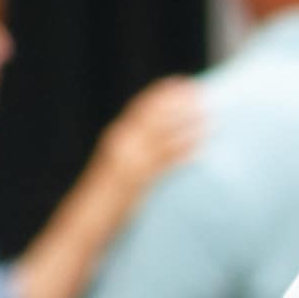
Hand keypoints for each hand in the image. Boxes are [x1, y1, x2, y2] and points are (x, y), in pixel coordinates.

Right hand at [90, 76, 206, 186]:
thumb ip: (133, 147)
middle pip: (154, 118)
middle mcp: (123, 144)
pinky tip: (202, 151)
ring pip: (163, 138)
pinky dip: (183, 155)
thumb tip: (156, 136)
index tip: (177, 81)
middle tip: (199, 91)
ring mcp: (130, 161)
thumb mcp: (115, 162)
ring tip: (209, 117)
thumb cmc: (106, 193)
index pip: (140, 108)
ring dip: (187, 126)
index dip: (159, 94)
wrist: (89, 216)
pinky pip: (165, 165)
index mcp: (117, 136)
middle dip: (177, 103)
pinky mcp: (139, 181)